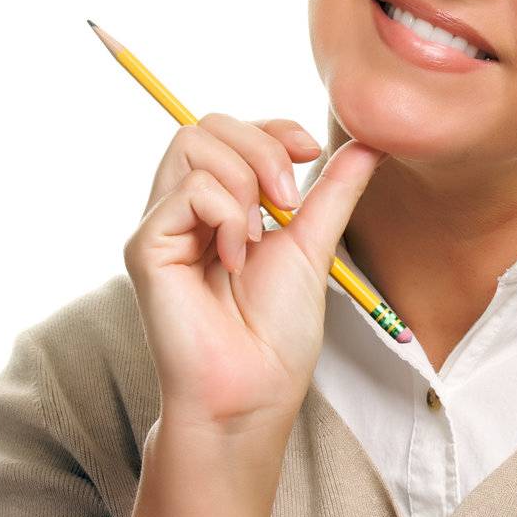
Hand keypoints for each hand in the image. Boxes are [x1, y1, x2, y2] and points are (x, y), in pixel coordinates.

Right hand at [125, 115, 384, 432]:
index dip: (272, 127)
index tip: (311, 153)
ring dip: (245, 180)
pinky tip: (235, 260)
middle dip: (262, 147)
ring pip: (192, 143)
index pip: (229, 129)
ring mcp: (161, 224)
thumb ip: (333, 190)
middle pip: (207, 124)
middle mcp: (181, 207)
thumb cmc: (275, 334)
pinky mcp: (146, 246)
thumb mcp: (312, 244)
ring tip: (259, 236)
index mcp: (216, 203)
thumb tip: (370, 143)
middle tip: (289, 203)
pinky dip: (227, 215)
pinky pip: (189, 190)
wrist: (253, 393)